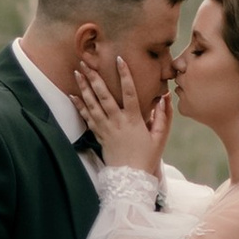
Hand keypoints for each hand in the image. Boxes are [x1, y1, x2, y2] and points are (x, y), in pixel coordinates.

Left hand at [72, 46, 167, 174]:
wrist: (130, 178)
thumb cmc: (147, 157)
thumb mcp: (160, 137)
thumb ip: (163, 116)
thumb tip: (166, 96)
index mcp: (133, 119)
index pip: (129, 92)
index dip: (124, 75)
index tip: (119, 59)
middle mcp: (117, 121)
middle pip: (103, 96)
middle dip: (94, 77)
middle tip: (86, 62)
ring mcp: (106, 128)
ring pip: (92, 104)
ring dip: (84, 87)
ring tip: (77, 72)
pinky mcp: (99, 135)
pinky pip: (87, 118)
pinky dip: (79, 106)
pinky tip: (72, 95)